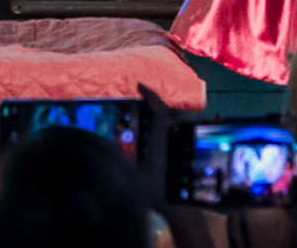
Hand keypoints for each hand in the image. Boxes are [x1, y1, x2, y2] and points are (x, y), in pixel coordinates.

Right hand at [133, 84, 210, 247]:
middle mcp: (174, 138)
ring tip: (149, 122)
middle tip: (143, 103)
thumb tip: (110, 142)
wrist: (180, 210)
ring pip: (173, 125)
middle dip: (156, 106)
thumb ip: (122, 157)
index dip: (151, 94)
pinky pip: (176, 137)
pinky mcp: (186, 155)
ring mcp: (182, 146)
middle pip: (168, 114)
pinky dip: (168, 133)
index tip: (140, 86)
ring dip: (162, 120)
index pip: (159, 108)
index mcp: (162, 138)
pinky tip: (159, 143)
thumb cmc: (157, 192)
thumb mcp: (134, 174)